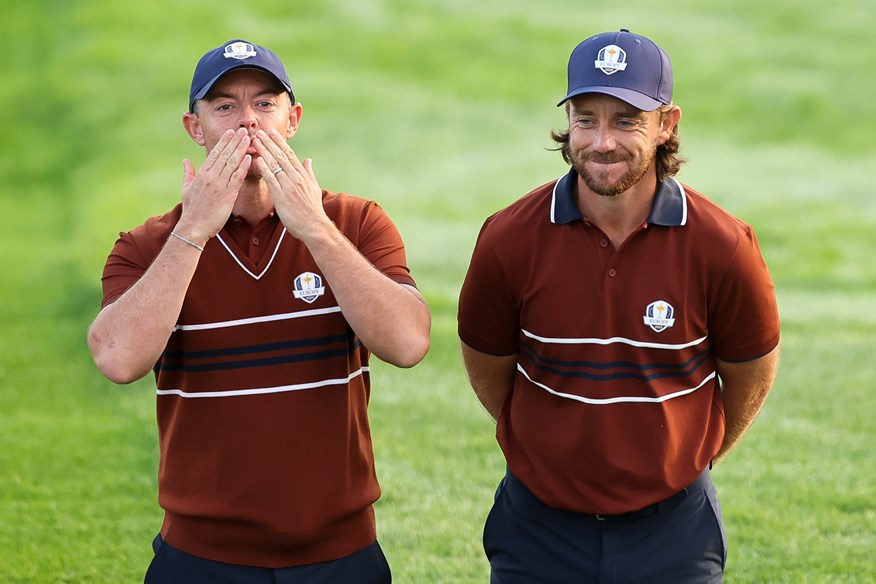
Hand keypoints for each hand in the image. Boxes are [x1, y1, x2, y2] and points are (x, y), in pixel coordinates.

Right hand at [177, 128, 251, 243]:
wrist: (193, 228)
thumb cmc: (191, 210)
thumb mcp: (186, 189)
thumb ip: (188, 173)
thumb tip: (185, 160)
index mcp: (202, 174)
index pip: (215, 153)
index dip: (224, 142)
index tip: (231, 132)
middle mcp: (210, 177)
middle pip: (224, 155)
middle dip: (235, 141)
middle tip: (243, 130)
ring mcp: (219, 185)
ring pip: (232, 163)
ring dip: (241, 149)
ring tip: (249, 138)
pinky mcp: (227, 195)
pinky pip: (237, 178)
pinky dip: (243, 167)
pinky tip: (250, 157)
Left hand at [253, 129, 331, 241]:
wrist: (314, 226)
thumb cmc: (313, 210)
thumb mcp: (314, 188)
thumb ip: (309, 173)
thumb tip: (308, 160)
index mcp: (303, 175)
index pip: (290, 154)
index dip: (280, 142)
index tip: (272, 132)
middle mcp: (296, 178)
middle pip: (281, 156)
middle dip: (269, 143)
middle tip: (259, 132)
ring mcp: (289, 187)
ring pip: (275, 165)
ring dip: (264, 151)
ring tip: (255, 141)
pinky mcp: (282, 197)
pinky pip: (272, 180)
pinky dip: (264, 169)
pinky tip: (257, 160)